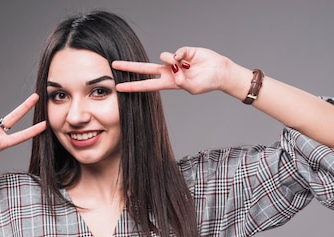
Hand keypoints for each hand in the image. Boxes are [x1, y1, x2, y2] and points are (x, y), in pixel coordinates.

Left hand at [112, 47, 230, 94]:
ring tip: (187, 67)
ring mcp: (174, 61)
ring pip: (163, 57)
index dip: (133, 86)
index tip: (120, 87)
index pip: (146, 85)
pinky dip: (182, 56)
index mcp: (168, 83)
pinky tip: (190, 60)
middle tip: (114, 64)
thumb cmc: (207, 83)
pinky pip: (176, 52)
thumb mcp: (192, 88)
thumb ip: (181, 81)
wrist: (220, 72)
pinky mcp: (183, 51)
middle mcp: (168, 71)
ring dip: (172, 61)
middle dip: (129, 67)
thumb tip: (173, 69)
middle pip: (144, 69)